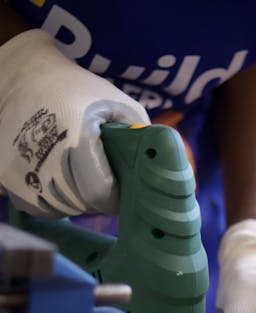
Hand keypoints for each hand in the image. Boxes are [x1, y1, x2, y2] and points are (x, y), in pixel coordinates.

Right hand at [0, 30, 148, 217]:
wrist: (24, 79)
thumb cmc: (79, 92)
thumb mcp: (119, 104)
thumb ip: (142, 137)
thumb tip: (159, 171)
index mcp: (76, 136)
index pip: (100, 193)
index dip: (115, 196)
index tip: (119, 187)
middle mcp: (45, 156)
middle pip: (82, 204)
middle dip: (97, 197)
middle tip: (100, 175)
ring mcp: (22, 170)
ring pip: (61, 208)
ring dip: (76, 200)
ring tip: (78, 173)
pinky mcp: (9, 179)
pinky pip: (40, 208)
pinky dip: (53, 201)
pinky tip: (58, 179)